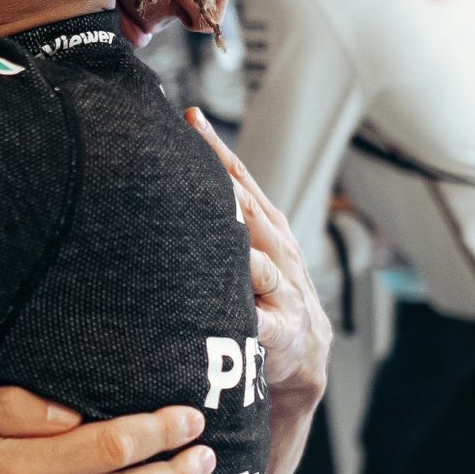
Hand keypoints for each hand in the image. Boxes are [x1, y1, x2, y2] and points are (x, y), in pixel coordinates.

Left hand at [186, 108, 330, 403]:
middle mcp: (279, 252)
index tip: (188, 117)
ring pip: (258, 263)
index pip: (240, 180)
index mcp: (268, 228)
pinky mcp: (280, 331)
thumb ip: (222, 216)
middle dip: (223, 183)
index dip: (215, 149)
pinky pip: (260, 323)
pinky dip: (246, 316)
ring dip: (238, 249)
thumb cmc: (266, 294)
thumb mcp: (249, 250)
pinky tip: (230, 310)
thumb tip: (170, 174)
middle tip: (191, 155)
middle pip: (248, 211)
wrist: (303, 357)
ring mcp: (283, 290)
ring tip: (216, 224)